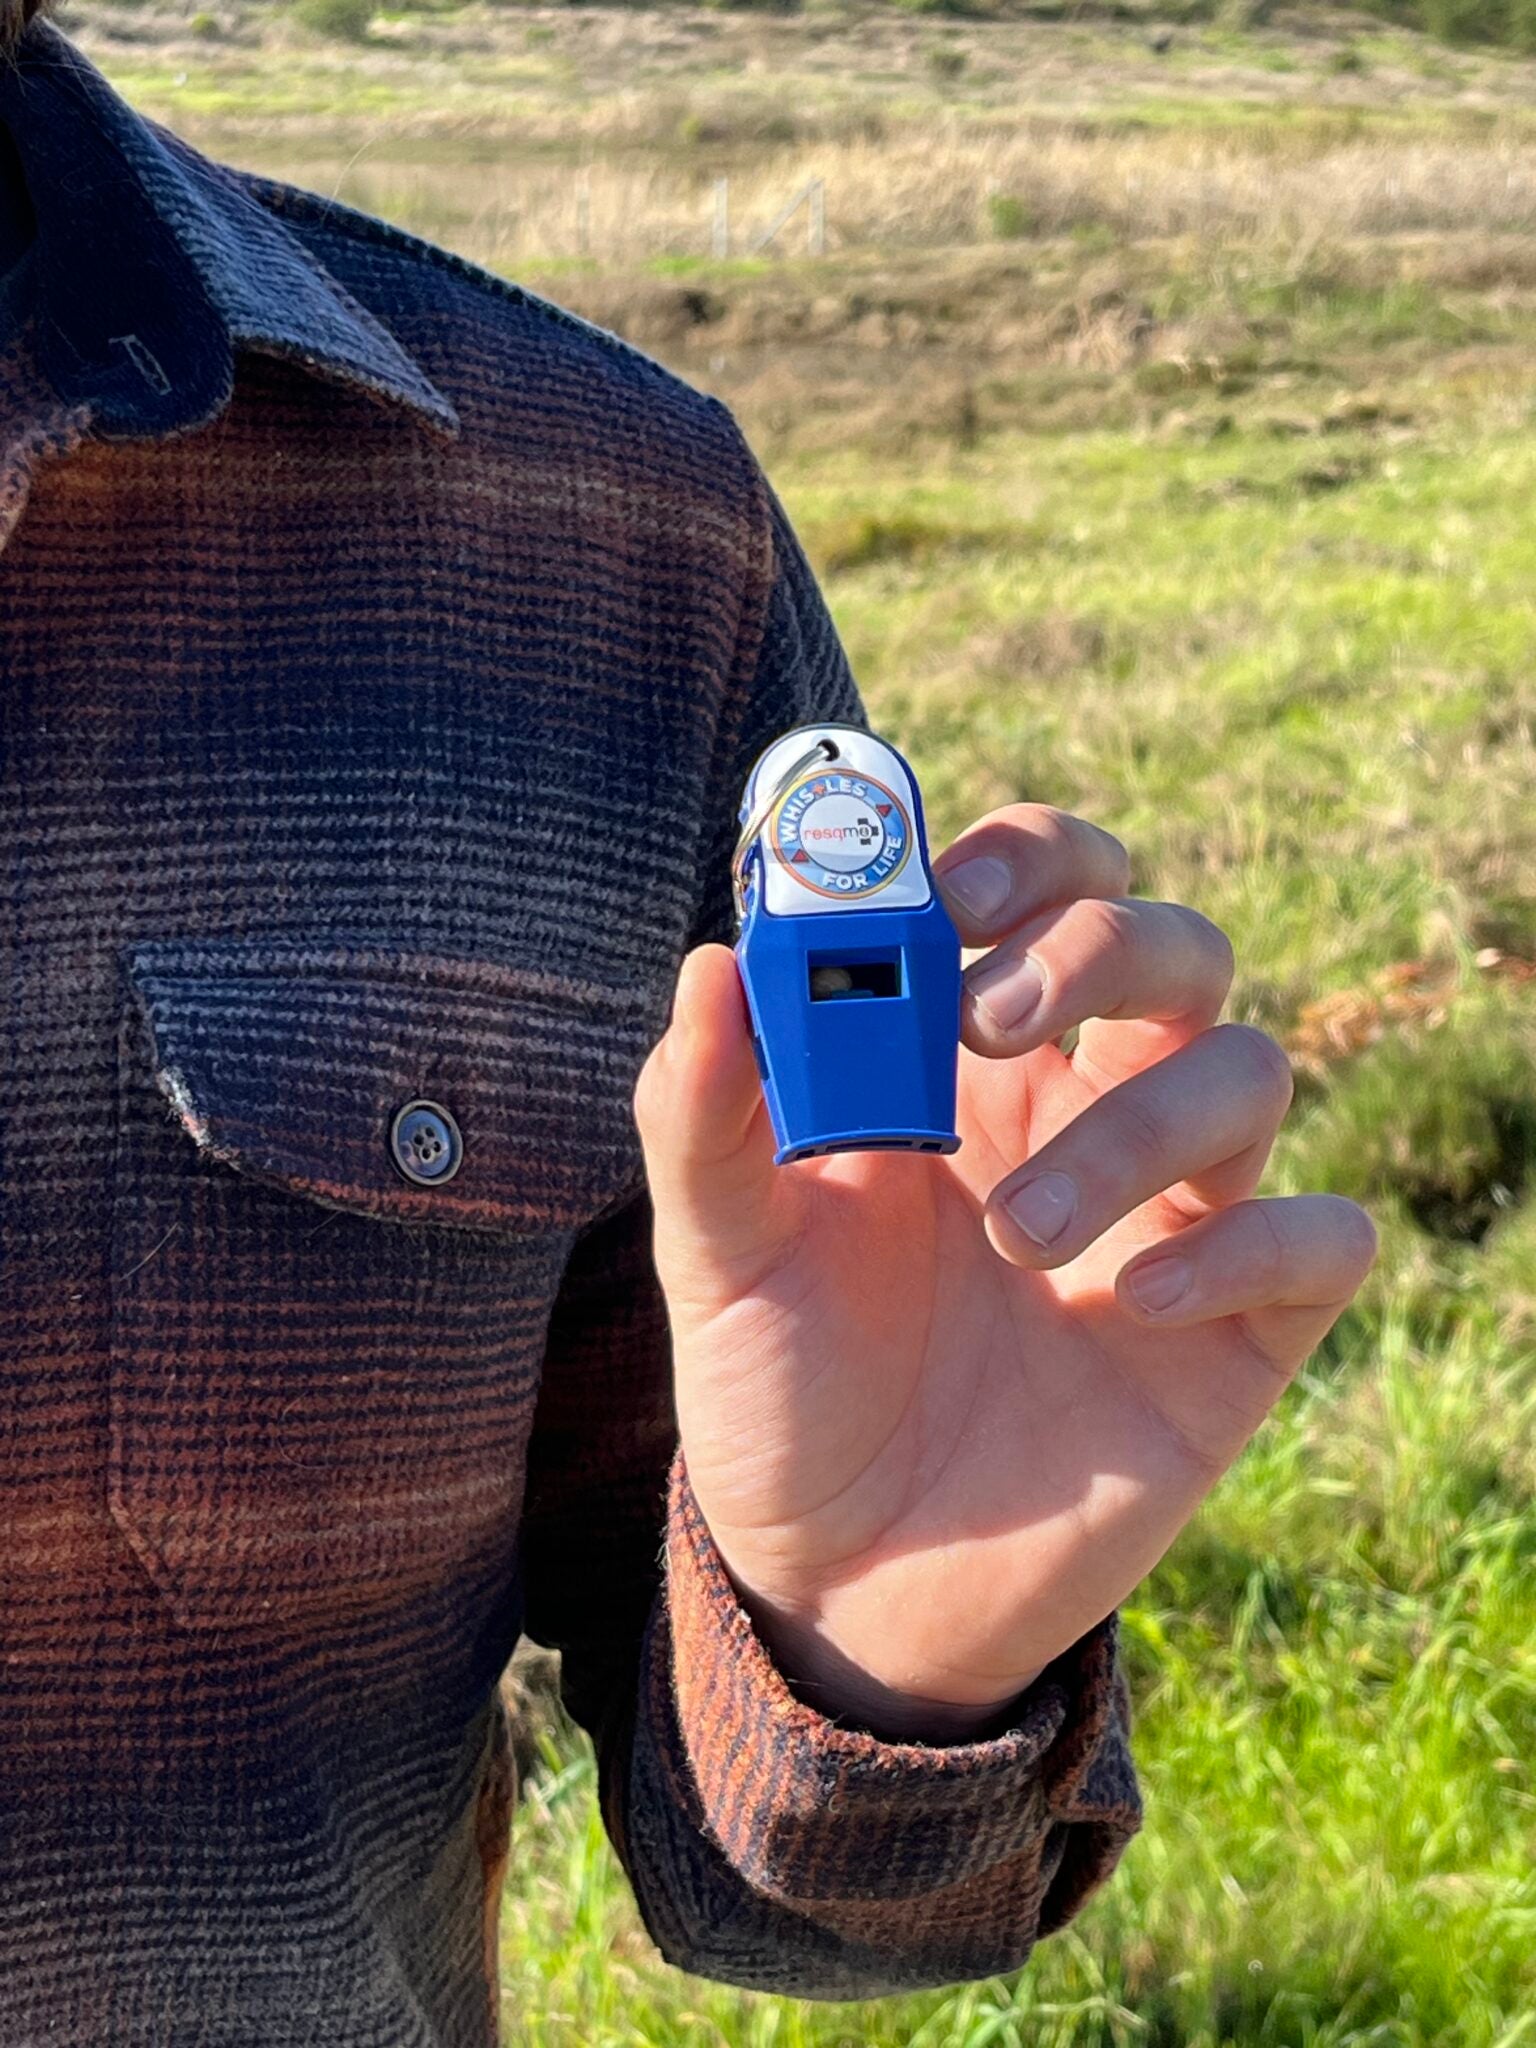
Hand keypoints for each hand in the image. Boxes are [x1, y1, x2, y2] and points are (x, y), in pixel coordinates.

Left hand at [635, 805, 1376, 1741]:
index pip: (1044, 887)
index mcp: (962, 1063)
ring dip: (1143, 1127)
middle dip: (1100, 945)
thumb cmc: (779, 1388)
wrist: (838, 1579)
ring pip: (1249, 1072)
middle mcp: (1080, 1112)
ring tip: (1017, 1235)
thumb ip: (706, 1114)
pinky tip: (1129, 1308)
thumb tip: (713, 964)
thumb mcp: (715, 1254)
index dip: (1024, 857)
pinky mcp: (1231, 1334)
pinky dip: (1253, 1245)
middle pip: (1173, 945)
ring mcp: (1167, 1217)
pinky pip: (1322, 1240)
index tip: (947, 898)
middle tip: (987, 1021)